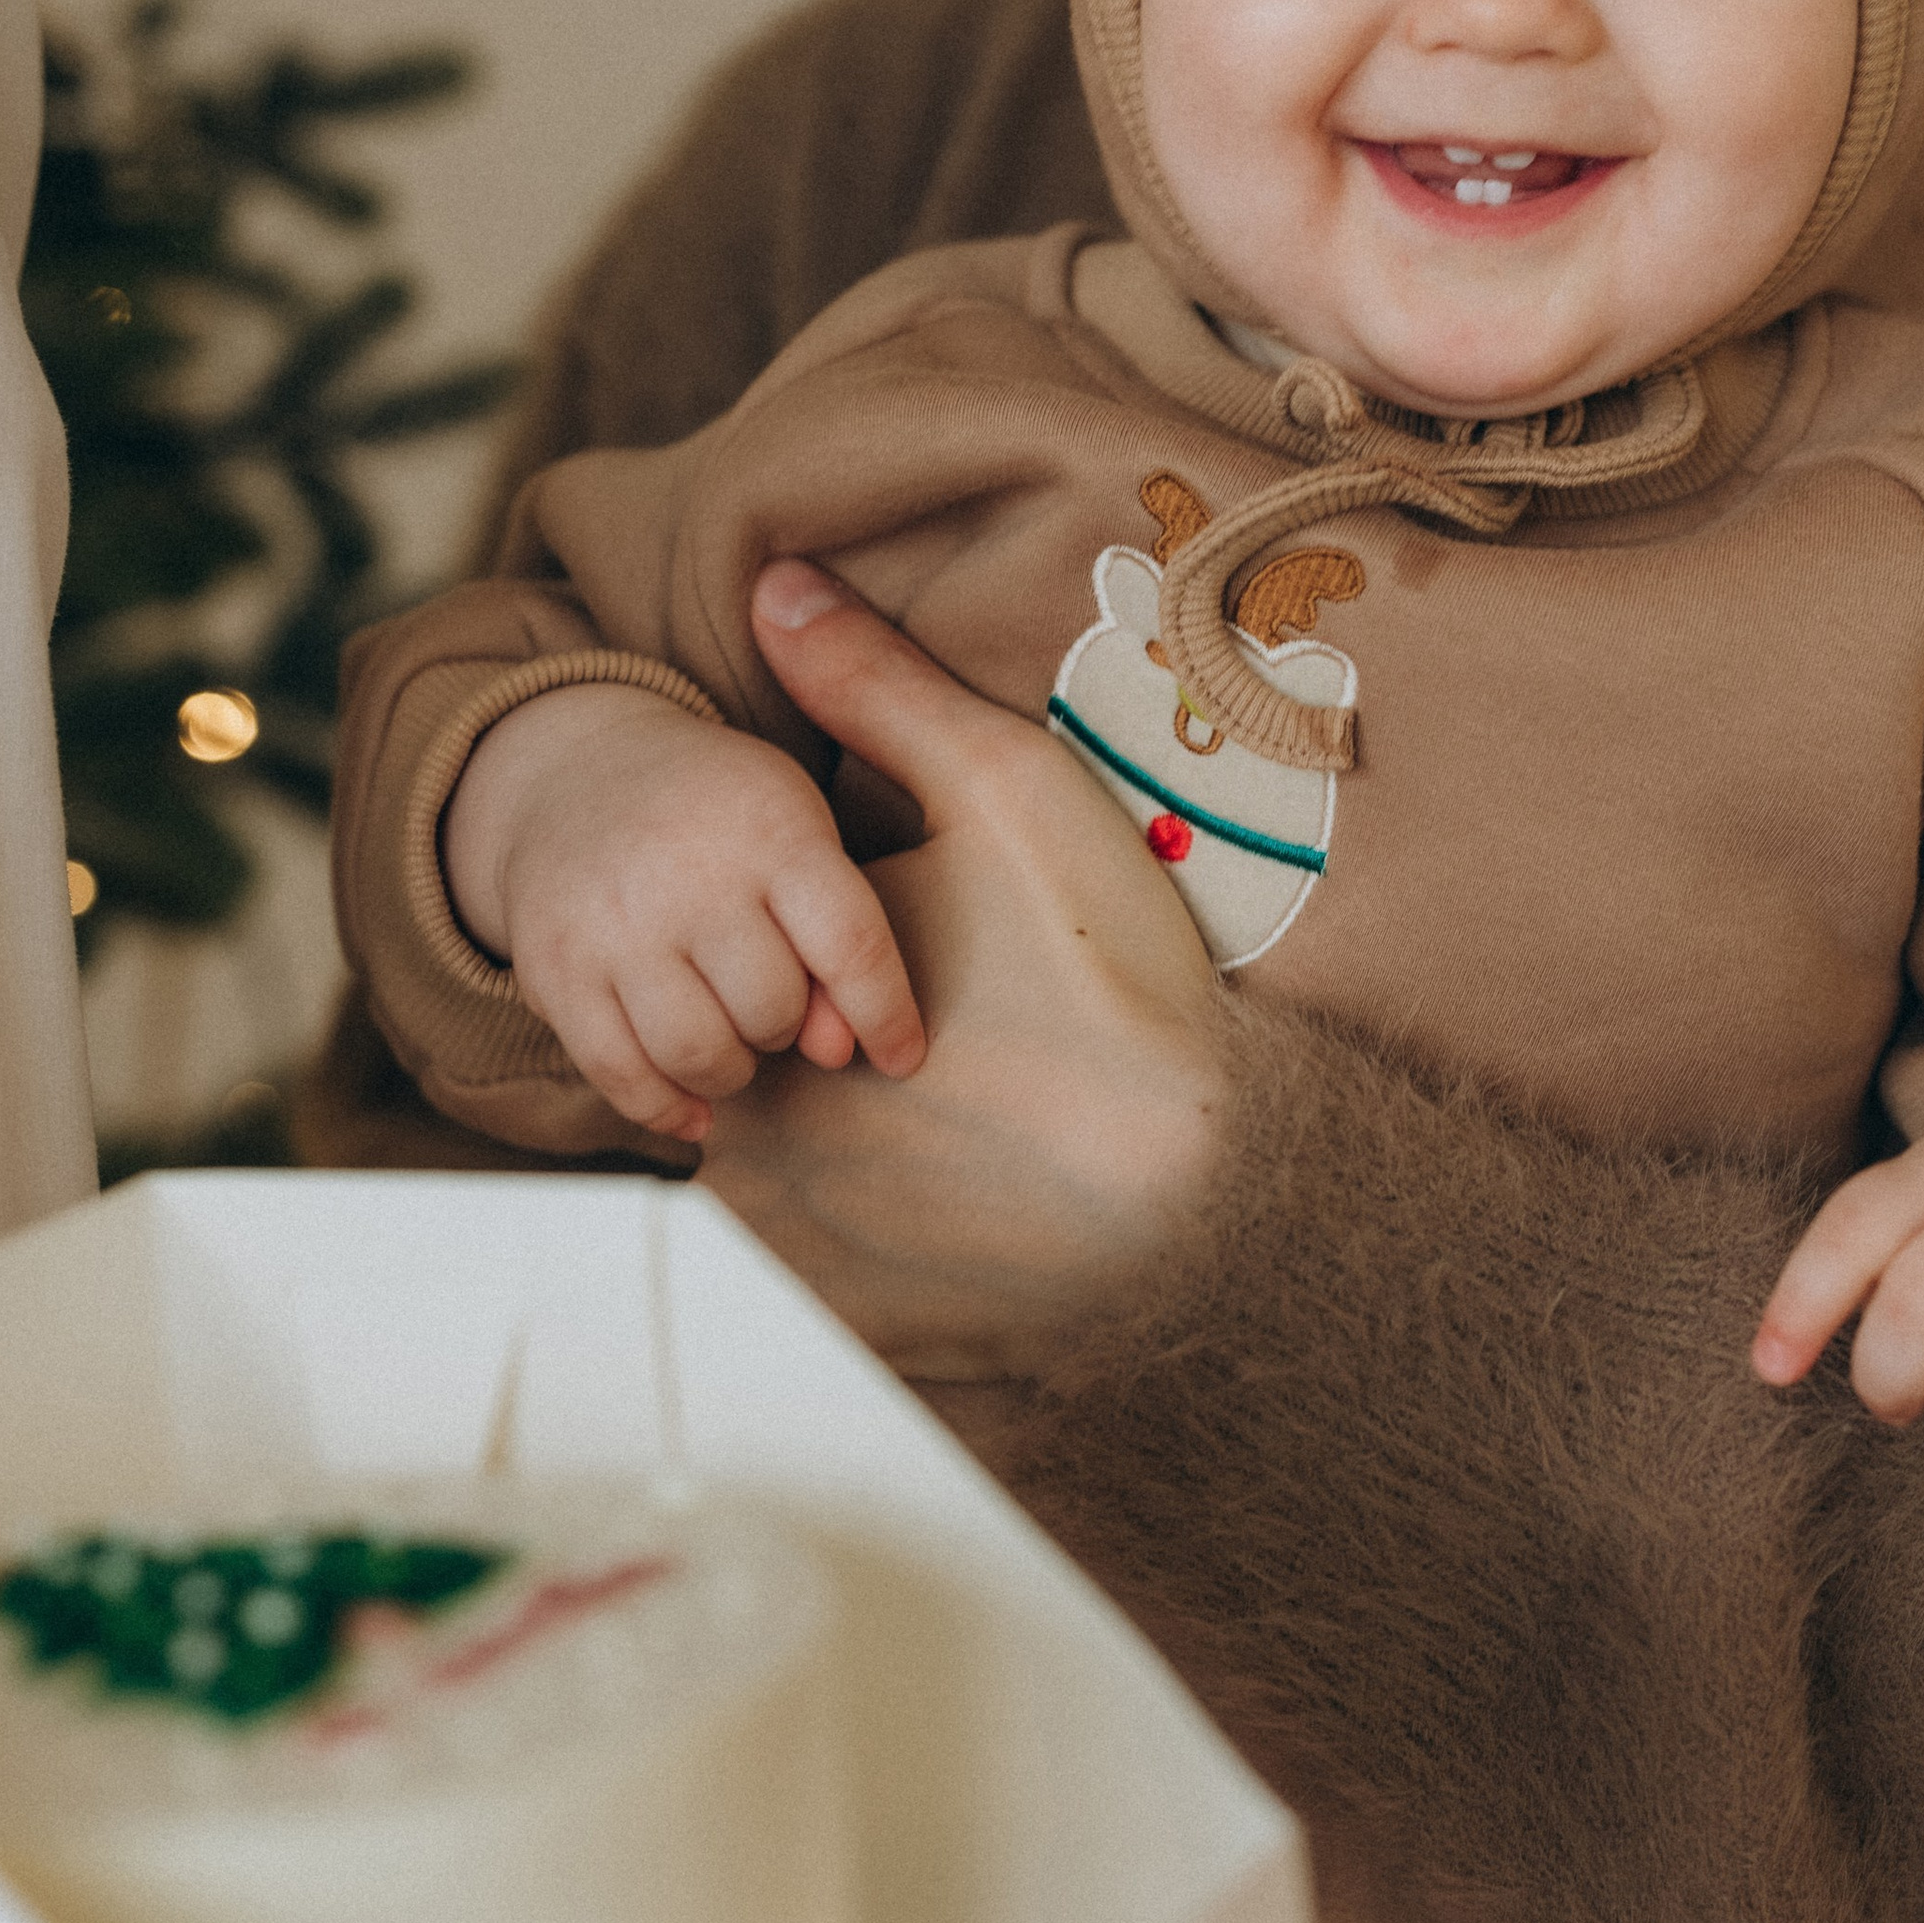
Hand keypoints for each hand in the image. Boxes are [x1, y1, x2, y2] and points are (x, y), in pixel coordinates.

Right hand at [440, 677, 922, 1140]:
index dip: (885, 1015)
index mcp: (770, 830)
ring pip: (699, 1053)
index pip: (850, 943)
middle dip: (784, 1025)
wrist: (577, 772)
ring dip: (730, 1069)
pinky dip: (664, 1107)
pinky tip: (691, 1105)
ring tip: (730, 1039)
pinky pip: (620, 1074)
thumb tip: (839, 1052)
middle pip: (771, 1009)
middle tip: (768, 1003)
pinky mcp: (554, 970)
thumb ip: (836, 941)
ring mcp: (613, 926)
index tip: (903, 1058)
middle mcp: (688, 876)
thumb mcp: (796, 839)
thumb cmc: (720, 817)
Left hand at [699, 560, 1224, 1377]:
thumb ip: (879, 690)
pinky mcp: (851, 1339)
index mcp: (774, 998)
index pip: (712, 970)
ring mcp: (798, 1253)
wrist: (1211, 1191)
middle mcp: (758, 1132)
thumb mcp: (1006, 793)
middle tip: (953, 1064)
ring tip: (953, 1148)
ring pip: (765, 1192)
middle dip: (803, 1071)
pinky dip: (868, 1263)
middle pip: (736, 1082)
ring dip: (826, 1170)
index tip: (904, 972)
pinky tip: (964, 1227)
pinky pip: (810, 1297)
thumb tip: (774, 583)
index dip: (792, 960)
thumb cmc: (1112, 981)